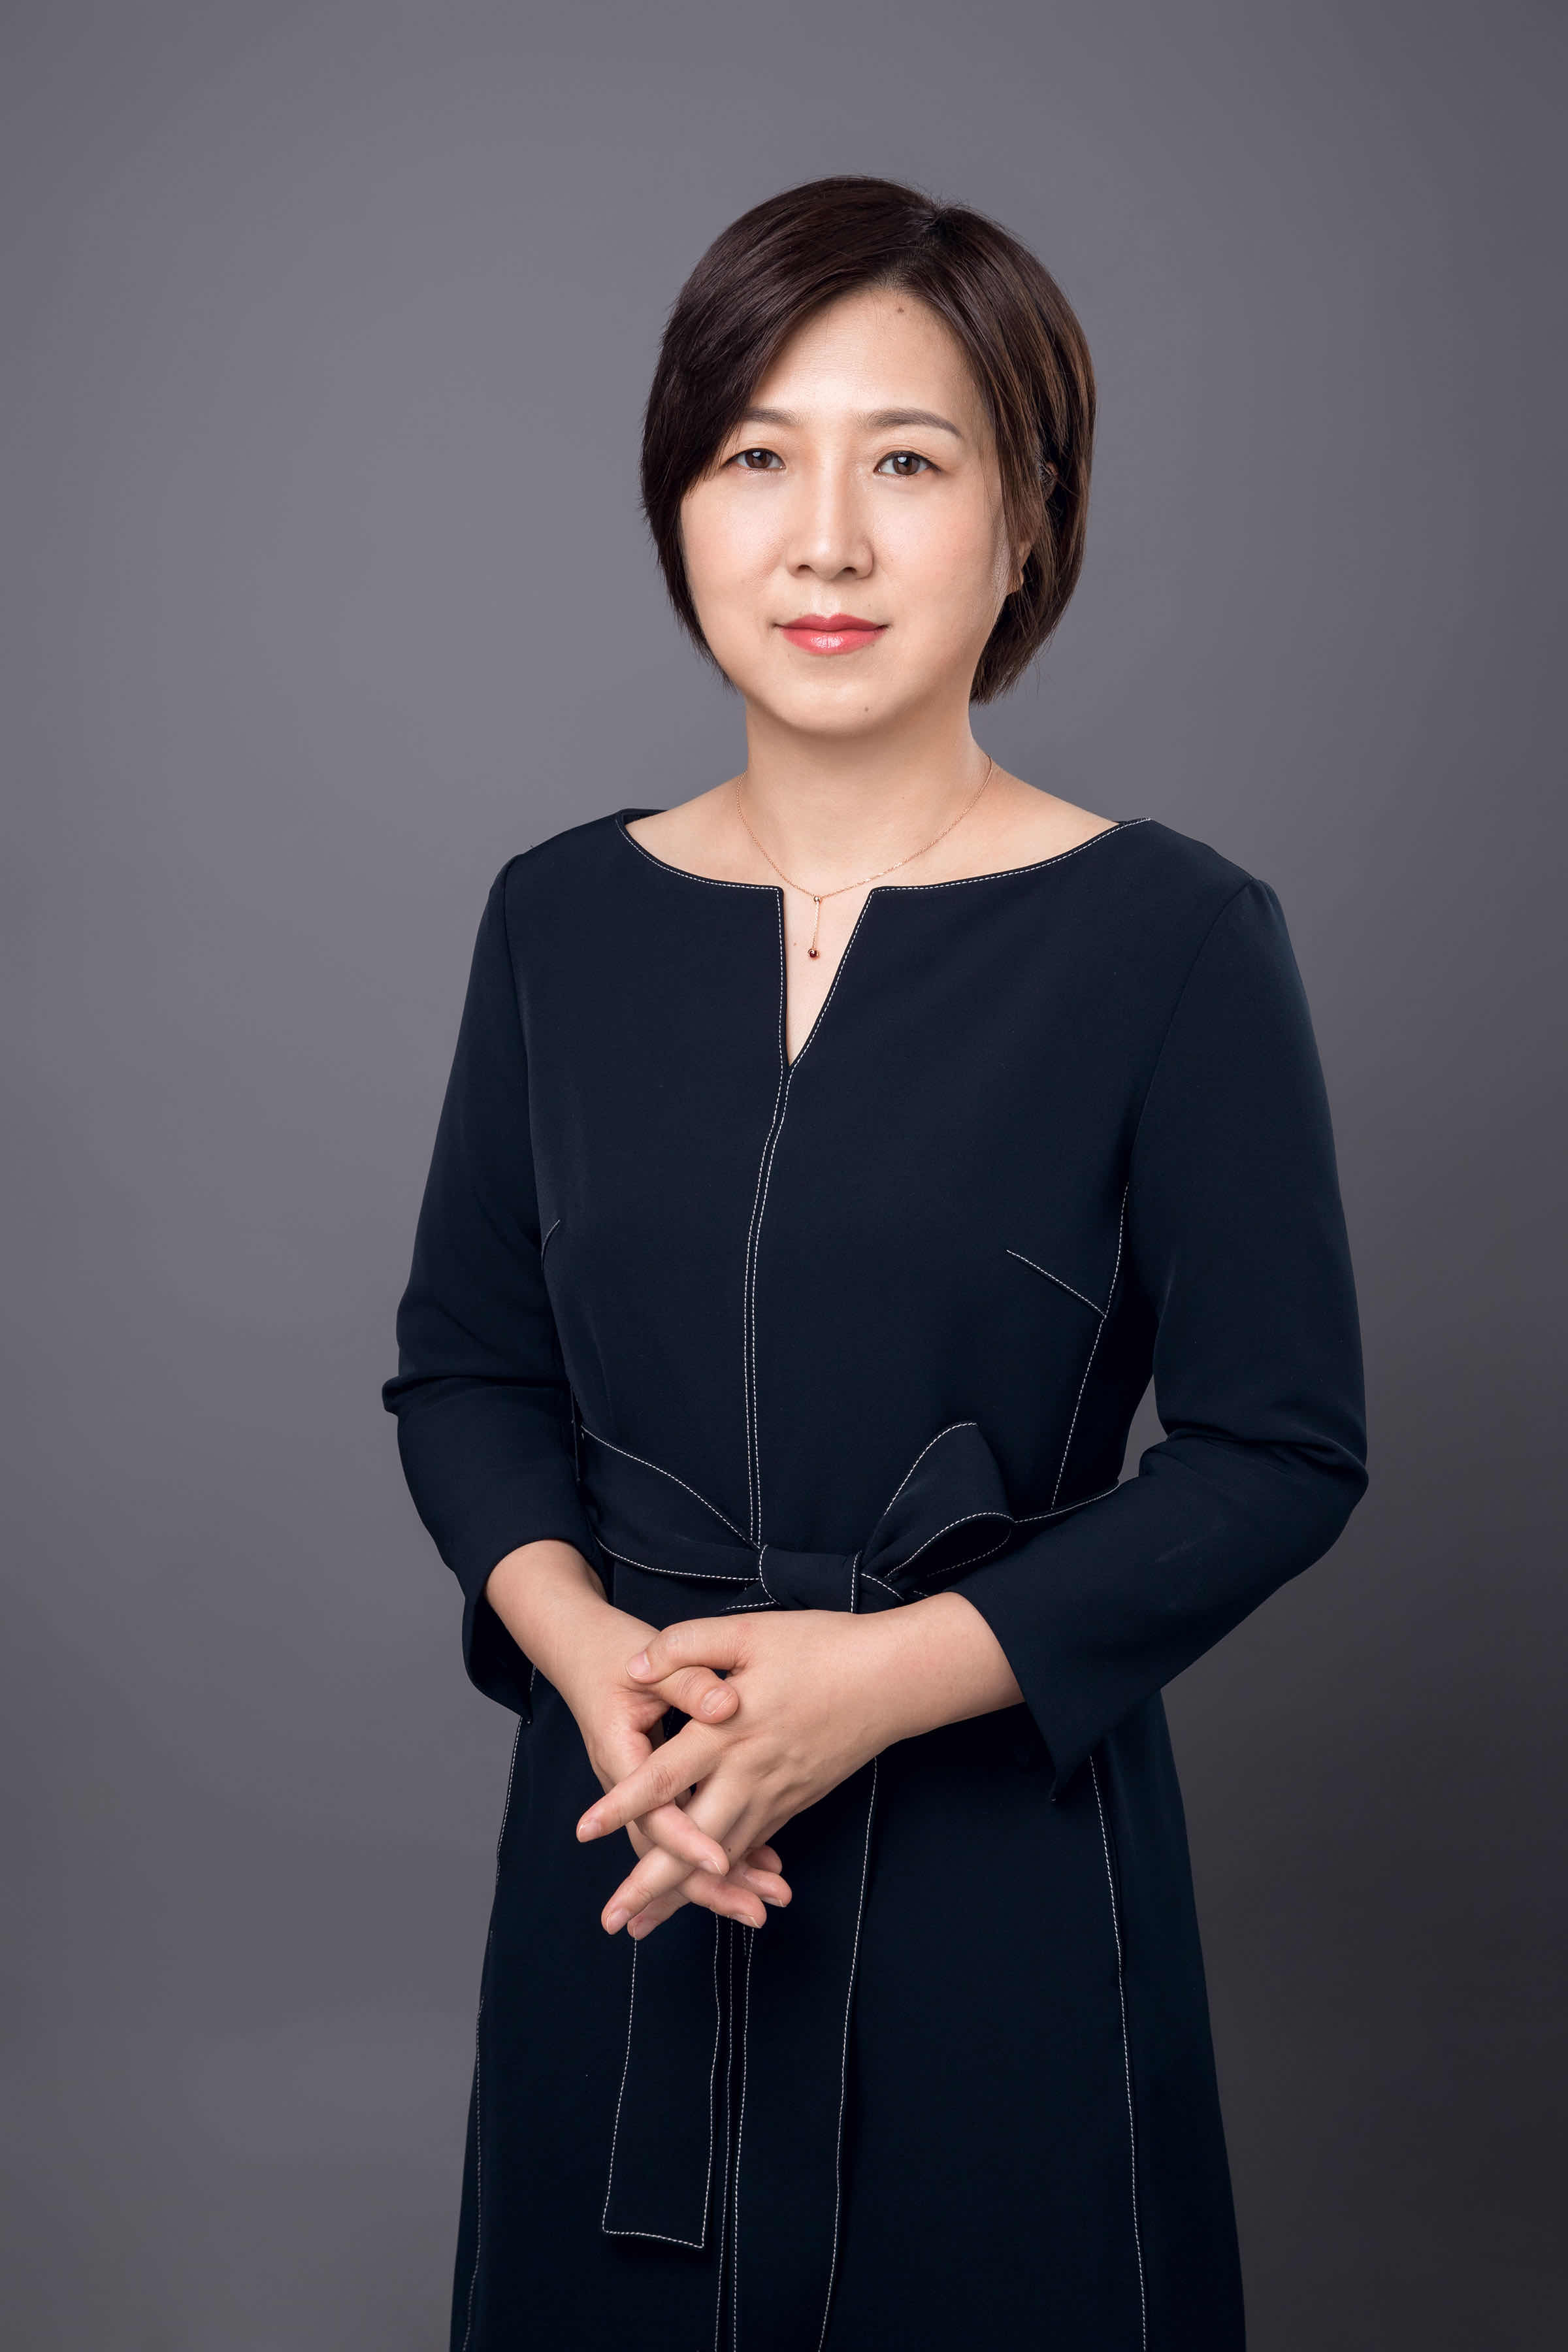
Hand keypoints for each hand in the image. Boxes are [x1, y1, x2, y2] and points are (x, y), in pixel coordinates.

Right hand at [483, 1539, 791, 1929]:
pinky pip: (687, 1829)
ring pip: (677, 1848)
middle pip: (664, 1850)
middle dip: (707, 1886)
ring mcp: (640, 1793)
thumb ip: (688, 1681)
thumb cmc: (615, 1652)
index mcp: (621, 1754)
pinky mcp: (659, 1789)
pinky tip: (760, 1867)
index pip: (653, 1811)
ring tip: (765, 1904)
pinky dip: (721, 1849)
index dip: (686, 1839)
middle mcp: (627, 1785)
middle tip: (756, 1913)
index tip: (723, 1861)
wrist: (581, 1649)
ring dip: (718, 1879)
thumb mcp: (648, 1657)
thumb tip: (727, 1705)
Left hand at [577, 1591, 1025, 1938]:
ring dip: (684, 1895)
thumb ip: (687, 1646)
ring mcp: (776, 1794)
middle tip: (611, 1923)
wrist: (894, 1679)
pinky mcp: (795, 1800)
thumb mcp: (750, 1632)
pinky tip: (706, 1892)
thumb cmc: (822, 1648)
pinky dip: (726, 1876)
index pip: (665, 1777)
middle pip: (692, 1843)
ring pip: (723, 1856)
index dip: (622, 1804)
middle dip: (649, 1886)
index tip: (583, 1832)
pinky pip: (753, 1847)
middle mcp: (749, 1774)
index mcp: (729, 1732)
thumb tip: (635, 1667)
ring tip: (645, 1924)